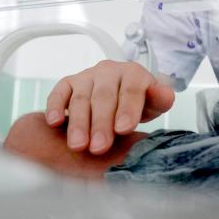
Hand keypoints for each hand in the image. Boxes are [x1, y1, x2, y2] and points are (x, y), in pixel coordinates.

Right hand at [44, 60, 174, 154]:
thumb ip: (161, 99)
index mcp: (133, 73)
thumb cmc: (137, 103)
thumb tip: (165, 94)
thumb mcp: (154, 103)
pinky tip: (54, 122)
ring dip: (78, 123)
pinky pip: (59, 92)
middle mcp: (109, 71)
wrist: (120, 94)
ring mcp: (87, 76)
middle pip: (103, 96)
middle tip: (98, 147)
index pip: (131, 89)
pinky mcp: (68, 83)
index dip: (127, 109)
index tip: (123, 130)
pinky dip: (54, 106)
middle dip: (101, 123)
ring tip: (78, 145)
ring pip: (80, 98)